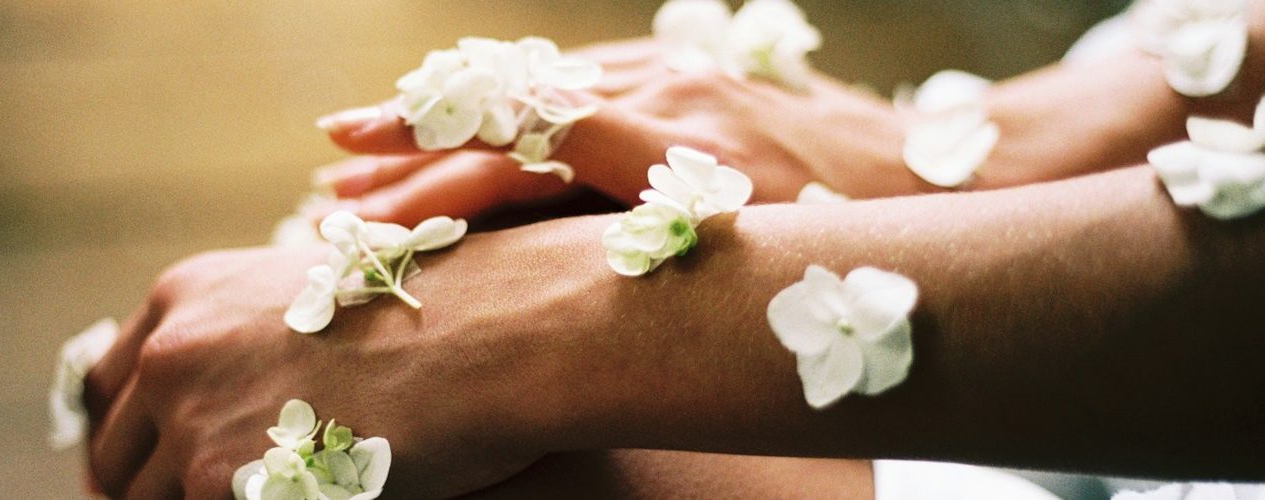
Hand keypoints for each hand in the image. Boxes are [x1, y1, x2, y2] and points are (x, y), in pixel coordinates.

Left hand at [80, 217, 617, 498]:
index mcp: (185, 297)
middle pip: (113, 456)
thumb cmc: (433, 319)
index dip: (125, 440)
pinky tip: (299, 499)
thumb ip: (247, 345)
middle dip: (144, 489)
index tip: (146, 472)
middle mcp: (170, 350)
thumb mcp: (315, 302)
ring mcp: (188, 419)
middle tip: (198, 499)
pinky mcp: (220, 482)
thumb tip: (228, 405)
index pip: (107, 389)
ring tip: (262, 495)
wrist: (486, 335)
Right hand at [312, 39, 920, 226]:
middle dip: (411, 153)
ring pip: (530, 88)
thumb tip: (552, 287)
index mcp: (681, 149)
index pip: (529, 152)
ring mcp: (673, 71)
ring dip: (442, 120)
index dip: (438, 173)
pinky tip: (454, 113)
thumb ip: (664, 262)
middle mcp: (666, 95)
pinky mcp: (682, 65)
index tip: (360, 201)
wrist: (936, 168)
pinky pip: (575, 74)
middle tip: (328, 186)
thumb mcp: (767, 265)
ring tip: (359, 145)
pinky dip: (504, 97)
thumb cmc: (857, 239)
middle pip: (511, 117)